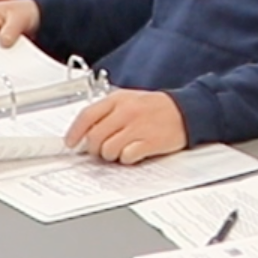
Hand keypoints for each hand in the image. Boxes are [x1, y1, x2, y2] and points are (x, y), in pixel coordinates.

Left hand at [64, 89, 187, 164]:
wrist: (186, 110)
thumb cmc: (156, 107)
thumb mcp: (129, 100)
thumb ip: (107, 113)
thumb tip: (85, 132)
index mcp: (118, 99)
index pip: (87, 116)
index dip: (75, 132)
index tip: (70, 143)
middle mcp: (126, 111)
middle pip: (95, 136)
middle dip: (94, 148)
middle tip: (101, 150)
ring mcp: (138, 127)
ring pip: (108, 149)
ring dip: (111, 155)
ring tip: (121, 150)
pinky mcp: (149, 142)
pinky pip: (126, 156)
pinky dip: (127, 158)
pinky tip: (134, 152)